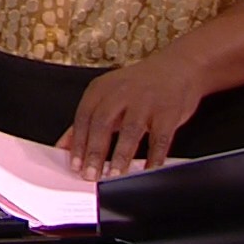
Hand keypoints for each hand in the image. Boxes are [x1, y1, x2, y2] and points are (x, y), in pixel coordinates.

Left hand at [57, 53, 204, 179]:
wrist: (178, 67)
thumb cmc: (139, 86)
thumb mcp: (107, 96)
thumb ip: (86, 121)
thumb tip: (64, 146)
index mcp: (101, 89)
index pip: (83, 117)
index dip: (77, 143)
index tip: (74, 165)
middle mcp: (122, 93)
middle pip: (102, 123)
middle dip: (95, 152)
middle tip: (90, 175)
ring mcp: (146, 102)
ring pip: (130, 131)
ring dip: (120, 156)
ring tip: (113, 176)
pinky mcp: (168, 112)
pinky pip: (160, 139)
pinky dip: (153, 158)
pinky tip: (147, 171)